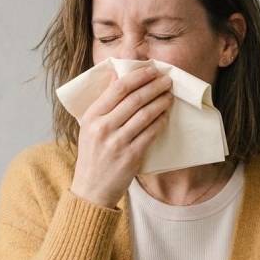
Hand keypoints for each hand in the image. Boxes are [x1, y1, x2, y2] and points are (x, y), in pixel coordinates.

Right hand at [70, 65, 173, 208]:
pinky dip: (160, 121)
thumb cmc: (92, 154)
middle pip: (134, 99)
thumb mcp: (89, 126)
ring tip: (169, 95)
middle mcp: (103, 127)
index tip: (151, 70)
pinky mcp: (131, 156)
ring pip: (145, 115)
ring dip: (161, 102)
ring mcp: (117, 142)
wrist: (92, 189)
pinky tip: (166, 114)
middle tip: (166, 80)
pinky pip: (151, 133)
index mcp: (91, 116)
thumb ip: (104, 103)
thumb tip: (118, 75)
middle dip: (154, 86)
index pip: (118, 88)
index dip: (138, 76)